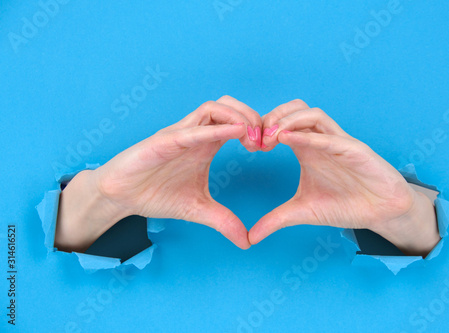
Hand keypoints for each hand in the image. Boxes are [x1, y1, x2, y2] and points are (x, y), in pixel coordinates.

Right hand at [55, 96, 261, 251]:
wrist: (121, 197)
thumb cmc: (155, 194)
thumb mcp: (198, 210)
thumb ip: (224, 221)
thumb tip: (247, 242)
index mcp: (206, 143)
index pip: (237, 121)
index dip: (257, 129)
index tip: (268, 149)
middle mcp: (196, 133)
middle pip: (230, 106)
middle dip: (253, 118)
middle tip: (265, 142)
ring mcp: (180, 134)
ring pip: (213, 108)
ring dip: (238, 117)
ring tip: (252, 140)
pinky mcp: (163, 141)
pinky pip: (192, 129)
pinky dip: (215, 128)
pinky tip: (234, 134)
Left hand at [250, 100, 439, 255]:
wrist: (381, 213)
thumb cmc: (345, 205)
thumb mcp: (302, 212)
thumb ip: (275, 221)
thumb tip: (250, 238)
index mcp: (307, 148)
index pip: (282, 122)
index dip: (262, 128)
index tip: (249, 146)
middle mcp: (321, 140)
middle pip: (295, 108)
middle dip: (272, 117)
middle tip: (257, 139)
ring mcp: (339, 142)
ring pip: (312, 114)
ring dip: (287, 120)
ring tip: (270, 138)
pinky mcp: (356, 150)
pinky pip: (331, 136)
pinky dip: (308, 135)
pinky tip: (288, 140)